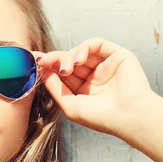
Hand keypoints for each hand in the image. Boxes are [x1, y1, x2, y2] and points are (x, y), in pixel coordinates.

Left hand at [35, 38, 155, 137]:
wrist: (127, 116)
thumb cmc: (101, 117)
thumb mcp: (70, 105)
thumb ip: (55, 88)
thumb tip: (43, 71)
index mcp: (84, 90)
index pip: (63, 74)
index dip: (49, 67)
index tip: (35, 62)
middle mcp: (94, 77)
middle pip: (69, 61)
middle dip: (55, 60)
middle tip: (44, 61)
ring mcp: (105, 66)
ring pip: (80, 52)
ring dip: (68, 56)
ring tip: (66, 68)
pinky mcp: (117, 55)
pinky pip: (96, 44)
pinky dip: (83, 48)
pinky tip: (78, 60)